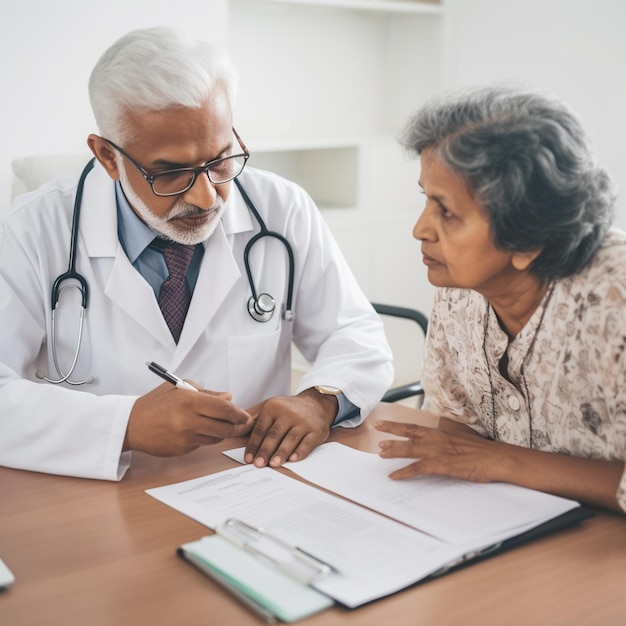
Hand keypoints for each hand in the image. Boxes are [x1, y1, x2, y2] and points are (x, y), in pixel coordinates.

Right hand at [125, 382, 252, 455]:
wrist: (132, 424)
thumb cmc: (157, 402)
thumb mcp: (181, 387)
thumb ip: (208, 393)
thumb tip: (229, 396)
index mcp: (189, 400)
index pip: (224, 408)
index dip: (239, 413)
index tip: (246, 415)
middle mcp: (188, 420)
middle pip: (225, 427)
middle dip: (237, 426)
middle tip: (243, 423)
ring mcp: (185, 438)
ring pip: (216, 437)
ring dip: (222, 431)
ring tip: (220, 423)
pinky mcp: (181, 450)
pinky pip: (202, 444)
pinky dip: (206, 437)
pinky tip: (199, 429)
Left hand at [244, 388, 336, 467]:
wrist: (316, 403)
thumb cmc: (288, 408)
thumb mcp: (270, 405)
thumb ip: (253, 415)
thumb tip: (234, 427)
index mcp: (273, 407)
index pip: (260, 428)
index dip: (253, 445)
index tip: (248, 458)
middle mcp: (288, 413)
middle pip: (274, 435)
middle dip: (265, 450)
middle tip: (258, 464)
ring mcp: (304, 422)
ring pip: (290, 439)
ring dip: (281, 453)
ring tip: (273, 464)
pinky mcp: (316, 431)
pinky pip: (308, 443)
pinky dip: (300, 451)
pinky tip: (293, 459)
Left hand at [374, 417, 500, 481]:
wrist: (494, 458)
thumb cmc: (481, 448)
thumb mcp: (462, 432)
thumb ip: (448, 430)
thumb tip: (440, 426)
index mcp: (441, 428)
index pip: (416, 425)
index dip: (400, 425)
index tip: (387, 423)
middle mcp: (436, 436)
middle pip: (408, 431)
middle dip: (390, 429)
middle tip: (376, 427)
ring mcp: (436, 449)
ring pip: (409, 448)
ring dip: (393, 450)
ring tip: (381, 453)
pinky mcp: (439, 464)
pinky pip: (416, 468)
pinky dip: (403, 473)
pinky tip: (394, 476)